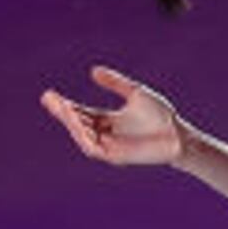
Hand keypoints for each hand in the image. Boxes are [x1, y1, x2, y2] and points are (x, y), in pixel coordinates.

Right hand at [39, 66, 183, 168]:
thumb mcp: (135, 93)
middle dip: (62, 112)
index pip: (80, 113)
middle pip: (76, 124)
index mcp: (107, 120)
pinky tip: (78, 123)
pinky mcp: (116, 157)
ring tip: (63, 107)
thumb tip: (93, 71)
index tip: (50, 94)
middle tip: (49, 98)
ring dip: (70, 123)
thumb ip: (115, 83)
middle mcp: (105, 134)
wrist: (178, 134)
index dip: (64, 105)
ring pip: (82, 137)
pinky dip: (83, 137)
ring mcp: (110, 147)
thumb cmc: (161, 115)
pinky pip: (93, 148)